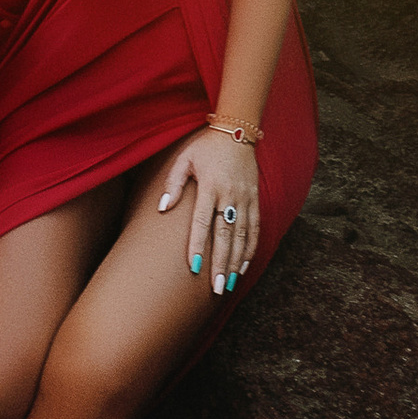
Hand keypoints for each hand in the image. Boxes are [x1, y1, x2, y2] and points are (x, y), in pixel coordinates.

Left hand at [158, 130, 261, 297]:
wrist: (237, 131)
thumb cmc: (206, 146)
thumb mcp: (184, 158)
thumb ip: (173, 183)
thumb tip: (162, 208)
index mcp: (210, 186)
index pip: (202, 222)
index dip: (198, 245)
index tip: (194, 267)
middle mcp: (229, 195)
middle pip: (225, 235)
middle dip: (220, 263)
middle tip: (215, 287)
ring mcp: (245, 198)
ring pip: (241, 236)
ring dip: (235, 262)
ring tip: (228, 283)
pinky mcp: (254, 199)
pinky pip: (255, 227)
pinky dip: (250, 248)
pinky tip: (243, 266)